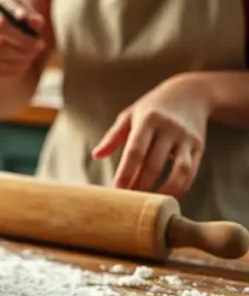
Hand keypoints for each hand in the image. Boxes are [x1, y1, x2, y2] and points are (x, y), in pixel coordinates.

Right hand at [0, 0, 46, 77]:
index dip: (19, 35)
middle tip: (37, 50)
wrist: (8, 26)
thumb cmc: (18, 15)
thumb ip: (31, 15)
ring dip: (17, 61)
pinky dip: (12, 71)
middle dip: (20, 50)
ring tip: (31, 58)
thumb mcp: (27, 9)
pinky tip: (24, 66)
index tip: (36, 40)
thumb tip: (35, 23)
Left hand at [92, 76, 210, 196]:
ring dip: (164, 190)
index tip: (116, 190)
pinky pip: (191, 171)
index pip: (135, 151)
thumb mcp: (130, 115)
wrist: (191, 93)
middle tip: (129, 202)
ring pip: (178, 170)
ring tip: (150, 202)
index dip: (126, 173)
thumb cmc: (152, 107)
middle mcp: (169, 129)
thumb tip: (96, 156)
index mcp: (148, 120)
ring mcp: (186, 138)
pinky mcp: (199, 146)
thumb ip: (113, 136)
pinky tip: (167, 195)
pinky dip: (180, 187)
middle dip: (140, 186)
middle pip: (154, 164)